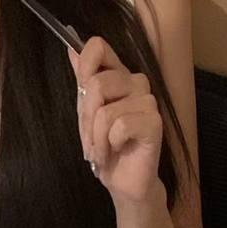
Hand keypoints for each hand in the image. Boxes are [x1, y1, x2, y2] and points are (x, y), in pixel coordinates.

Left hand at [67, 36, 163, 203]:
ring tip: (102, 148)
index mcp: (118, 75)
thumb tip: (71, 48)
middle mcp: (136, 83)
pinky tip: (116, 150)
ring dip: (96, 137)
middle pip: (96, 83)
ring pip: (105, 110)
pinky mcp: (155, 123)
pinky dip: (109, 144)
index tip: (81, 89)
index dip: (84, 64)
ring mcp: (148, 101)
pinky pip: (119, 126)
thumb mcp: (86, 111)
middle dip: (85, 118)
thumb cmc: (105, 145)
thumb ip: (83, 79)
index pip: (99, 47)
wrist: (122, 180)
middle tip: (91, 137)